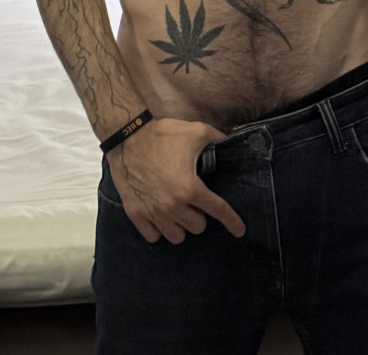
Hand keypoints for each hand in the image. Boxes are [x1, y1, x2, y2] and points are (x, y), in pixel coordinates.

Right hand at [106, 115, 245, 244]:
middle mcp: (173, 206)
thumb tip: (231, 143)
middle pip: (197, 227)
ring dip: (180, 226)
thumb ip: (217, 139)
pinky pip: (153, 236)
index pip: (218, 210)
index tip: (240, 230)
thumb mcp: (196, 131)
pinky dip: (159, 229)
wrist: (128, 136)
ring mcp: (153, 212)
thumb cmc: (163, 134)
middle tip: (194, 202)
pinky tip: (160, 216)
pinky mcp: (135, 214)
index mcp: (189, 188)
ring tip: (178, 211)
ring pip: (176, 236)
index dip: (232, 221)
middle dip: (199, 216)